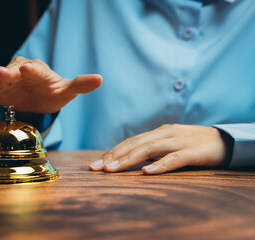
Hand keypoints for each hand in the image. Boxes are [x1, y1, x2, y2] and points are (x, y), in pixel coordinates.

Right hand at [0, 56, 101, 112]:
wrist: (36, 101)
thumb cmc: (52, 94)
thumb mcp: (67, 92)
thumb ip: (80, 85)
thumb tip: (100, 79)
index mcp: (40, 72)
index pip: (36, 70)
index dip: (32, 70)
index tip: (28, 70)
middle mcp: (23, 72)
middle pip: (15, 71)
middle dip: (9, 73)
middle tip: (1, 74)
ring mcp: (9, 78)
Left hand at [89, 124, 230, 173]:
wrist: (224, 140)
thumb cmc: (191, 145)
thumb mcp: (168, 146)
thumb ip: (151, 152)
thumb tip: (129, 162)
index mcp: (157, 133)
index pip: (130, 142)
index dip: (112, 152)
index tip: (95, 164)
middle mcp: (164, 134)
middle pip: (134, 144)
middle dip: (113, 156)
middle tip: (95, 168)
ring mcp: (178, 141)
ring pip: (149, 149)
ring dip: (128, 159)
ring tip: (112, 169)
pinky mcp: (193, 151)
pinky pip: (174, 159)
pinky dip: (159, 165)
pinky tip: (145, 173)